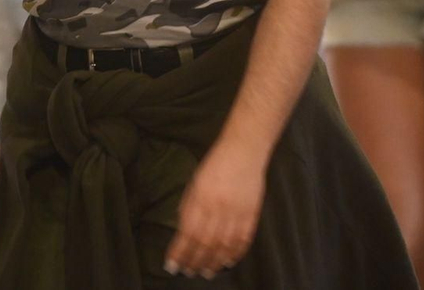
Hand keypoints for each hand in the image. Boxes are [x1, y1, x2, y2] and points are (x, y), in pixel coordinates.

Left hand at [165, 141, 265, 278]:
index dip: (179, 253)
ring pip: (224, 246)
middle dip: (194, 261)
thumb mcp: (194, 183)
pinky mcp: (251, 214)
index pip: (187, 233)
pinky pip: (243, 239)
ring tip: (207, 273)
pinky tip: (227, 262)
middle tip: (188, 272)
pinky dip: (235, 254)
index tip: (171, 265)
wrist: (243, 151)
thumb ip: (189, 208)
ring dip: (214, 262)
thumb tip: (182, 233)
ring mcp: (236, 212)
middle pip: (205, 243)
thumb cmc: (214, 165)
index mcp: (200, 199)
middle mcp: (218, 208)